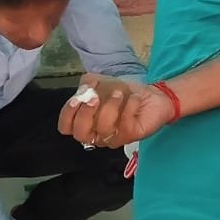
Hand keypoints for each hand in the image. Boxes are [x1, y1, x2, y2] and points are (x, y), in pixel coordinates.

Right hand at [58, 73, 174, 147]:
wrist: (152, 95)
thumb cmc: (123, 92)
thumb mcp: (101, 82)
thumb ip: (87, 84)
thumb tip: (82, 91)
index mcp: (85, 121)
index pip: (66, 127)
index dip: (68, 115)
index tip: (77, 99)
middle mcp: (96, 133)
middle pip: (80, 134)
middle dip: (86, 114)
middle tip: (95, 97)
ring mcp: (114, 137)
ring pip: (103, 129)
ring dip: (110, 106)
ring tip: (120, 93)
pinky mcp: (131, 136)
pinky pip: (125, 125)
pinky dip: (129, 107)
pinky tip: (134, 98)